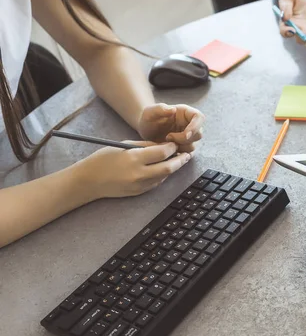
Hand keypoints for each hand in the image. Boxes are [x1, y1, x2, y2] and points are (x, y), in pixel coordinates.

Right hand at [75, 141, 190, 199]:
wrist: (89, 181)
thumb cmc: (103, 159)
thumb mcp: (123, 146)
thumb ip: (144, 146)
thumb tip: (163, 146)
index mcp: (134, 158)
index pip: (162, 152)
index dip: (172, 147)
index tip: (175, 143)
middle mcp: (139, 173)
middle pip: (169, 167)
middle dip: (180, 160)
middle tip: (186, 154)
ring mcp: (140, 185)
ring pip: (164, 176)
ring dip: (173, 168)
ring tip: (177, 160)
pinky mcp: (139, 192)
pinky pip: (156, 183)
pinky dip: (162, 175)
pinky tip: (163, 169)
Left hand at [137, 103, 204, 152]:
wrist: (145, 131)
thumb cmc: (148, 119)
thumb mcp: (149, 112)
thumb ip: (160, 109)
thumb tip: (173, 109)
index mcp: (185, 113)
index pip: (199, 117)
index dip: (195, 127)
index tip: (186, 134)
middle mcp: (190, 124)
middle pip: (199, 134)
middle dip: (184, 139)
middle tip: (168, 137)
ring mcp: (188, 137)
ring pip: (193, 145)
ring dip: (180, 147)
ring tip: (166, 142)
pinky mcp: (184, 147)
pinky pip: (187, 153)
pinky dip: (178, 153)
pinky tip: (168, 149)